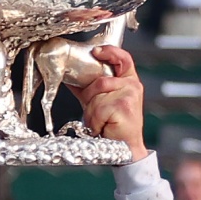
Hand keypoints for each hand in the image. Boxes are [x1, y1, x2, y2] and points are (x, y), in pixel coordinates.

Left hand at [72, 46, 147, 160]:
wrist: (126, 147)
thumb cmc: (113, 124)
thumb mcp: (99, 101)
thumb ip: (88, 87)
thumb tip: (68, 76)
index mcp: (128, 80)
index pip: (123, 58)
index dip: (109, 52)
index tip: (95, 52)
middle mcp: (132, 85)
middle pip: (99, 82)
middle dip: (90, 99)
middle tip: (96, 114)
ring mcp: (130, 95)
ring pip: (96, 98)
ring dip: (92, 114)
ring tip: (101, 122)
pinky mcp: (124, 107)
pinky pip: (98, 110)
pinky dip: (95, 122)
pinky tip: (103, 128)